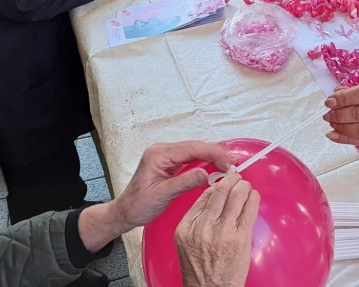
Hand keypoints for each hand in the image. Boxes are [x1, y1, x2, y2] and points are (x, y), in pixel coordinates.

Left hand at [77, 141, 231, 253]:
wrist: (125, 212)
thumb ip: (184, 182)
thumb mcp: (162, 195)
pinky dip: (204, 160)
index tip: (228, 163)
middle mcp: (163, 150)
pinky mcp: (169, 162)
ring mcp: (166, 155)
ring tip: (228, 163)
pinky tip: (215, 162)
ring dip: (211, 156)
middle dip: (215, 153)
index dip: (212, 154)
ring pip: (194, 150)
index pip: (192, 148)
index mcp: (159, 154)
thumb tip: (206, 174)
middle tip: (233, 164)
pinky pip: (190, 157)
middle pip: (195, 146)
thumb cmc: (139, 205)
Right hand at [176, 172, 258, 286]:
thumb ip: (195, 216)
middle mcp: (206, 226)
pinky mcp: (241, 237)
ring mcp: (225, 231)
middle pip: (222, 191)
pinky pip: (250, 209)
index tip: (223, 180)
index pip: (205, 195)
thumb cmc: (199, 267)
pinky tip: (253, 196)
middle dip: (232, 180)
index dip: (217, 184)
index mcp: (188, 226)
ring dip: (244, 186)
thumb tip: (212, 194)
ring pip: (238, 196)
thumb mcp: (184, 240)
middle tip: (236, 178)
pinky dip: (253, 198)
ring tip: (245, 186)